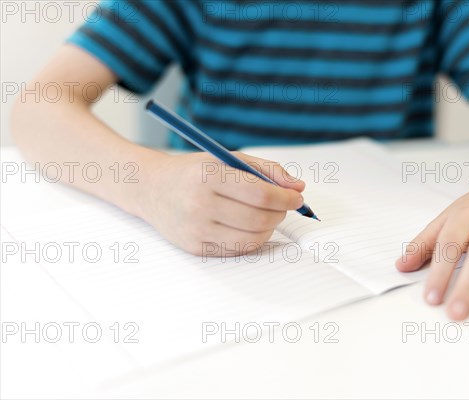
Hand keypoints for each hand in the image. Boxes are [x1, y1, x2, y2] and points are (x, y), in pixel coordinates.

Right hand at [138, 152, 304, 255]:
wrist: (152, 189)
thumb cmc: (195, 172)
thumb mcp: (227, 159)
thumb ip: (266, 170)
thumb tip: (298, 186)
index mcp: (208, 176)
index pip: (261, 194)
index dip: (286, 198)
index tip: (296, 197)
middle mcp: (199, 204)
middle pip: (260, 218)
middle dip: (281, 213)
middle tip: (283, 206)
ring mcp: (196, 229)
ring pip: (252, 239)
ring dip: (269, 228)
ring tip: (266, 215)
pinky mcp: (195, 248)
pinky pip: (238, 250)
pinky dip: (252, 239)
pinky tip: (248, 226)